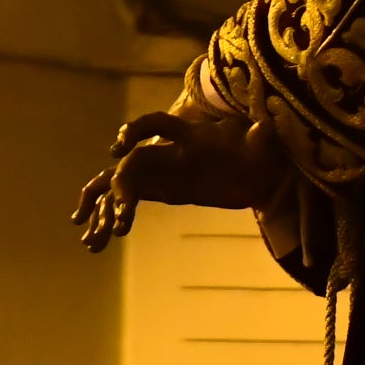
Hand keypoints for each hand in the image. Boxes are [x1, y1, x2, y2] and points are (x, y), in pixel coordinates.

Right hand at [73, 110, 281, 250]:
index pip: (157, 125)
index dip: (136, 131)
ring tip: (98, 236)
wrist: (254, 172)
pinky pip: (129, 201)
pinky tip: (103, 239)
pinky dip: (112, 218)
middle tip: (121, 210)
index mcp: (188, 136)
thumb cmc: (254, 155)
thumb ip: (258, 138)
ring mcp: (161, 172)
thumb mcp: (259, 148)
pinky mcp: (159, 190)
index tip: (119, 147)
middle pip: (133, 162)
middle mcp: (168, 152)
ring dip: (105, 207)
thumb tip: (266, 127)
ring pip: (122, 183)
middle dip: (120, 184)